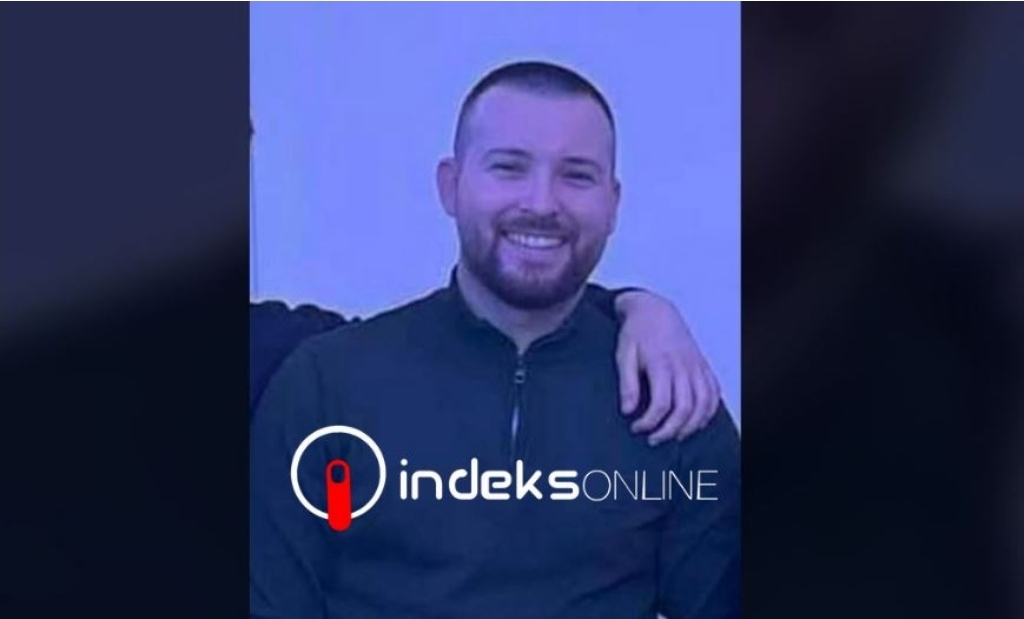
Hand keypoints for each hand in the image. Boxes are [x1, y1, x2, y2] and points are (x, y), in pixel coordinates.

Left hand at [614, 290, 720, 444]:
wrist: (655, 310)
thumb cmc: (637, 333)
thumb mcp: (623, 355)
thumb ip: (627, 384)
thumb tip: (627, 410)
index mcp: (661, 364)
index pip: (662, 403)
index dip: (650, 422)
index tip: (636, 427)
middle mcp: (683, 366)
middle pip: (685, 408)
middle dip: (670, 430)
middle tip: (654, 439)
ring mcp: (696, 367)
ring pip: (703, 404)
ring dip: (691, 425)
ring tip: (675, 436)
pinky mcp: (703, 366)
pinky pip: (714, 393)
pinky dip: (708, 412)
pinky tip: (696, 423)